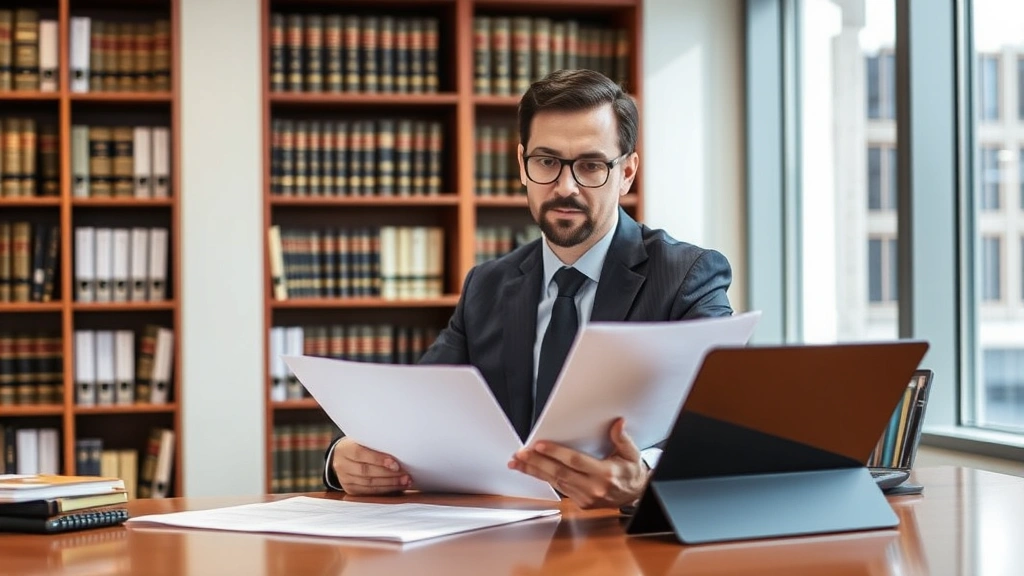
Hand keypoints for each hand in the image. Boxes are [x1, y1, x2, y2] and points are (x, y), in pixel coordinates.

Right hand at [331, 437, 412, 494]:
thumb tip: (399, 450)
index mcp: (345, 449)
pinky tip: (397, 487)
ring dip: (390, 484)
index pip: (360, 454)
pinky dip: (385, 490)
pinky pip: (369, 492)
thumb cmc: (359, 445)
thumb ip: (376, 444)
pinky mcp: (350, 490)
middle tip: (405, 474)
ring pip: (369, 484)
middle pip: (366, 472)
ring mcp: (345, 479)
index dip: (378, 459)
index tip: (395, 464)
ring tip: (405, 481)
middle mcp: (342, 465)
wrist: (342, 456)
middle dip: (389, 474)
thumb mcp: (363, 440)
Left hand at [507, 418, 648, 509]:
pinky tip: (532, 471)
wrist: (637, 496)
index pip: (576, 462)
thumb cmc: (632, 473)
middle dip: (537, 462)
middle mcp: (594, 488)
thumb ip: (623, 439)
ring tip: (518, 462)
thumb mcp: (632, 454)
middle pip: (560, 473)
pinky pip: (559, 489)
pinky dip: (544, 479)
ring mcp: (586, 498)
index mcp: (606, 474)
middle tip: (521, 453)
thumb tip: (618, 423)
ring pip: (556, 482)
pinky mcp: (581, 503)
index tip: (539, 445)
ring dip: (535, 471)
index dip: (556, 453)